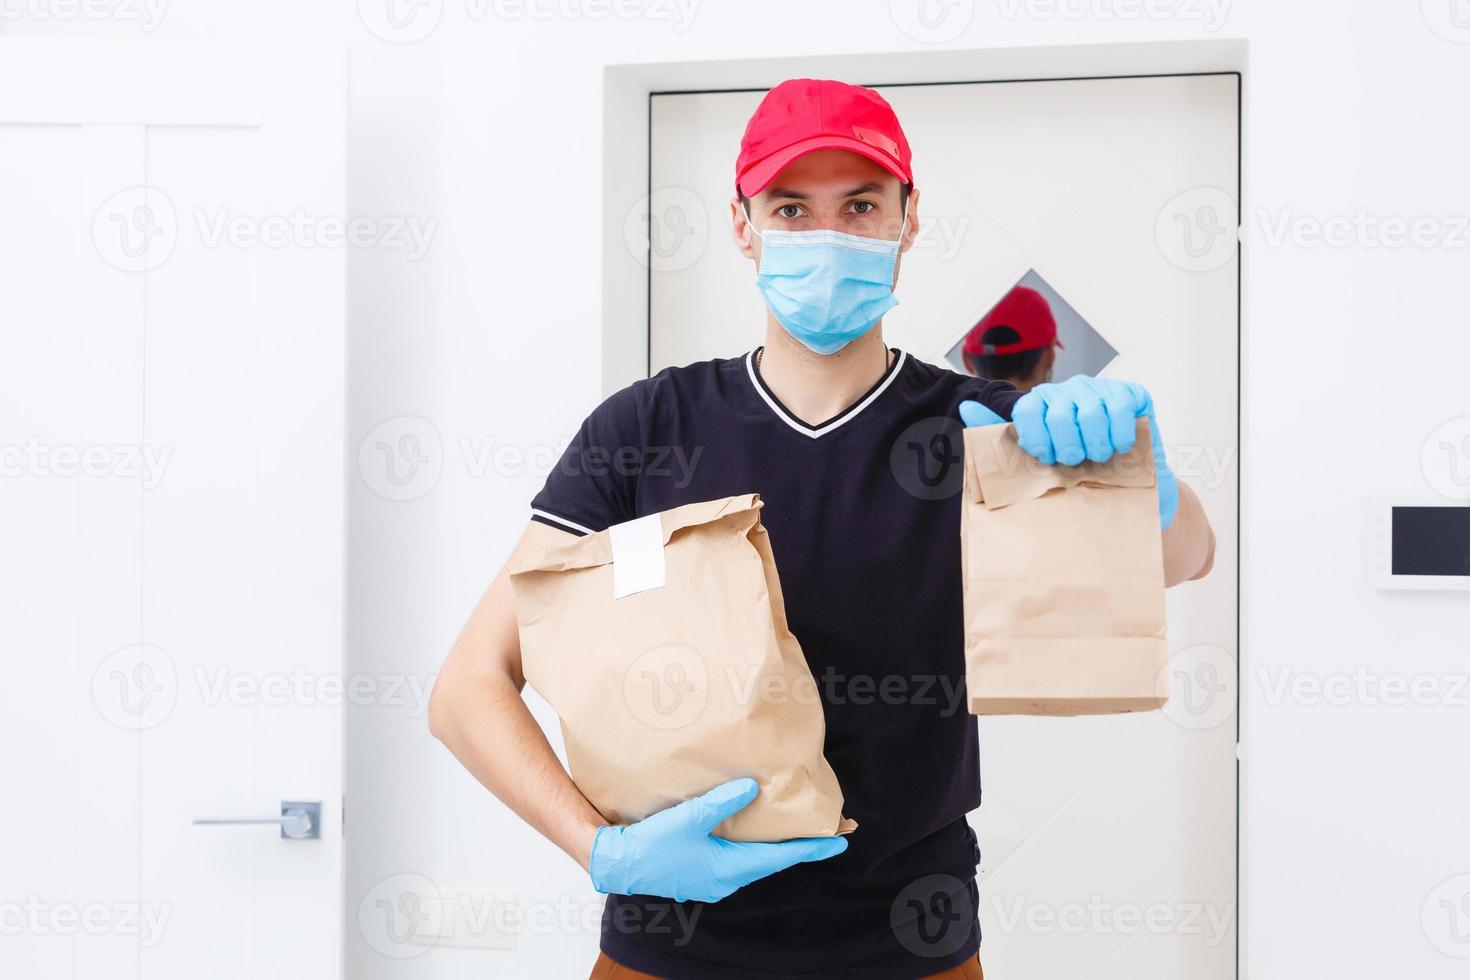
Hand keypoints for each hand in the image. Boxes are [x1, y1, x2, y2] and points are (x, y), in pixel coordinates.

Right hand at [589, 778, 848, 902]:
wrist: (615, 863)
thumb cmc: (651, 844)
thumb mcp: (689, 818)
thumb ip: (723, 803)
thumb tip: (754, 788)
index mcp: (728, 869)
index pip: (779, 857)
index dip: (809, 848)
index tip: (838, 841)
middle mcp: (725, 879)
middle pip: (769, 860)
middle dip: (795, 845)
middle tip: (820, 829)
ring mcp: (710, 878)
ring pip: (751, 859)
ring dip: (771, 843)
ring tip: (790, 825)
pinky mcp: (698, 871)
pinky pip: (734, 857)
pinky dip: (749, 843)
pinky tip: (748, 827)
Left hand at [959, 375, 1178, 528]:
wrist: (1123, 483)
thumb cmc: (1074, 470)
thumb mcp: (1034, 458)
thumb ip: (999, 433)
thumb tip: (966, 406)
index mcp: (1041, 401)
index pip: (1027, 411)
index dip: (1037, 440)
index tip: (1047, 458)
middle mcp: (1068, 389)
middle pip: (1057, 414)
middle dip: (1067, 447)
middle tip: (1075, 462)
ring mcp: (1100, 389)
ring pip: (1089, 413)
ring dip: (1094, 445)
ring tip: (1097, 458)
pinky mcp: (1131, 394)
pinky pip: (1120, 409)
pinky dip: (1119, 435)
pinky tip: (1120, 447)